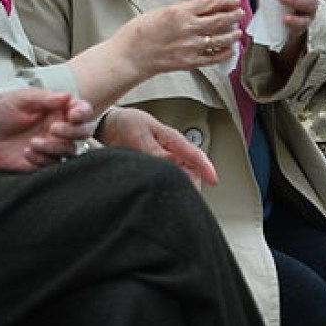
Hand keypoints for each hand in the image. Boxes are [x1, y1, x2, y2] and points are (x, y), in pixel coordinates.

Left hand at [0, 89, 94, 172]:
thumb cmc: (0, 110)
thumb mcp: (21, 98)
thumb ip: (45, 98)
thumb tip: (67, 96)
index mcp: (56, 109)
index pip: (81, 111)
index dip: (83, 113)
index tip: (72, 114)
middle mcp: (57, 128)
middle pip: (82, 133)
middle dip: (71, 132)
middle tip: (53, 128)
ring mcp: (50, 146)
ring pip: (70, 151)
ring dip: (54, 147)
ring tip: (33, 142)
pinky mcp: (41, 163)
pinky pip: (53, 165)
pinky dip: (43, 159)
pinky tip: (27, 152)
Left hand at [96, 107, 217, 189]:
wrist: (112, 126)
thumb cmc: (128, 125)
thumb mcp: (140, 136)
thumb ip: (155, 153)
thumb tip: (169, 167)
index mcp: (173, 140)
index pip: (195, 154)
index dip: (206, 167)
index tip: (213, 180)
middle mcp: (173, 153)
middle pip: (192, 173)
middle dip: (193, 186)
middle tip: (183, 199)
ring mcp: (167, 163)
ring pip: (182, 179)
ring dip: (181, 189)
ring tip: (173, 200)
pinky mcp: (158, 172)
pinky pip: (169, 182)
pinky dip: (169, 190)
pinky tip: (162, 197)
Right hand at [115, 0, 245, 75]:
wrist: (130, 56)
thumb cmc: (138, 33)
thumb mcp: (160, 12)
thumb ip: (181, 10)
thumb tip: (199, 8)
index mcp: (180, 12)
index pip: (211, 3)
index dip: (226, 0)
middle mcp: (188, 29)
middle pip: (220, 20)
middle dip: (233, 15)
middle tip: (239, 13)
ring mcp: (191, 47)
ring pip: (221, 39)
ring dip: (232, 34)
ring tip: (237, 31)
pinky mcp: (190, 62)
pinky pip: (213, 58)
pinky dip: (225, 53)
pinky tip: (229, 50)